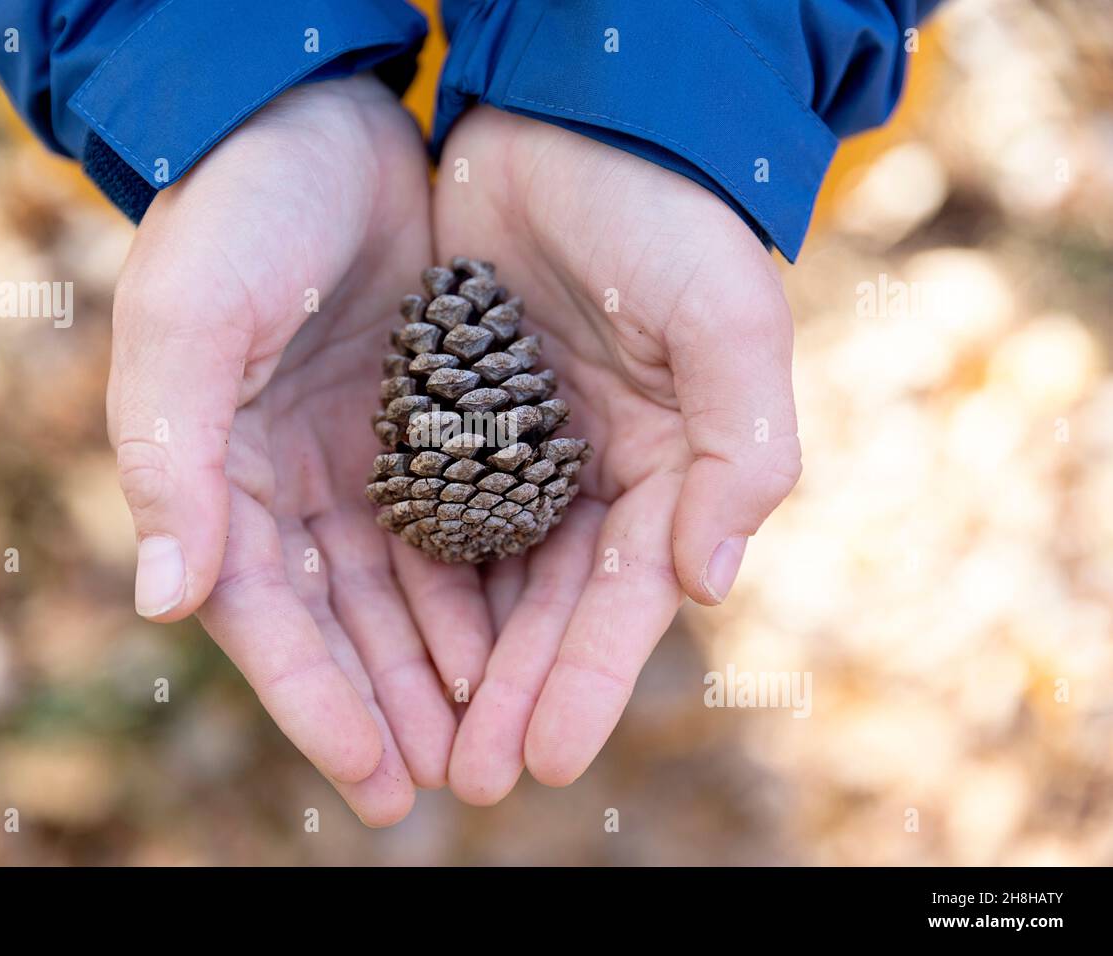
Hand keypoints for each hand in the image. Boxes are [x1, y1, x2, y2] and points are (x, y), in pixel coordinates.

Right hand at [107, 75, 456, 824]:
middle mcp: (288, 484)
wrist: (315, 118)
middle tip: (441, 790)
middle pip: (343, 623)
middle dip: (389, 708)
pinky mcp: (425, 426)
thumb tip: (164, 601)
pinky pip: (458, 525)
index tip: (372, 777)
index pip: (269, 615)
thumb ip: (169, 459)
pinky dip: (482, 587)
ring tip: (488, 740)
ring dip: (443, 668)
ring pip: (405, 591)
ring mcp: (360, 458)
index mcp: (220, 475)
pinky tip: (517, 641)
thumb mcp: (190, 321)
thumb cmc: (239, 211)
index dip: (317, 700)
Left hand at [433, 108, 801, 802]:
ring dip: (457, 658)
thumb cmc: (664, 214)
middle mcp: (593, 472)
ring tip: (420, 739)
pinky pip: (430, 512)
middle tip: (467, 777)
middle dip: (513, 692)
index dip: (587, 679)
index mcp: (668, 465)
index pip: (625, 596)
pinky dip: (414, 576)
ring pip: (485, 576)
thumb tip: (709, 584)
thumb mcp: (726, 318)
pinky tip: (384, 634)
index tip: (547, 759)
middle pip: (548, 606)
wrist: (570, 115)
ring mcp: (519, 447)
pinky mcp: (452, 414)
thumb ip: (743, 451)